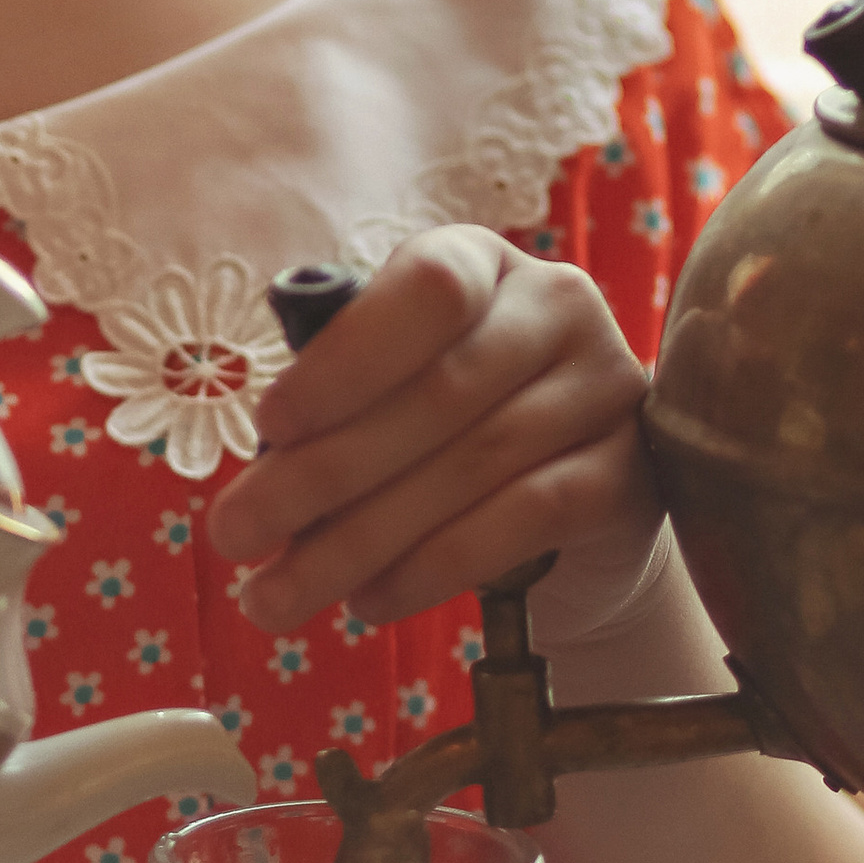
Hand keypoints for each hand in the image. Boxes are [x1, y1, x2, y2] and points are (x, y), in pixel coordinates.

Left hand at [206, 229, 663, 648]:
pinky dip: (434, 567)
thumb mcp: (388, 388)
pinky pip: (524, 519)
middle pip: (439, 394)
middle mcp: (557, 305)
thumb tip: (263, 475)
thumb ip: (338, 403)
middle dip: (320, 475)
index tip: (268, 425)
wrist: (566, 505)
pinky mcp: (628, 473)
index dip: (346, 358)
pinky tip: (369, 600)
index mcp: (481, 262)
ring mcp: (606, 387)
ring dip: (360, 539)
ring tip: (280, 593)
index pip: (427, 289)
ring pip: (473, 466)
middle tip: (235, 538)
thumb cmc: (442, 428)